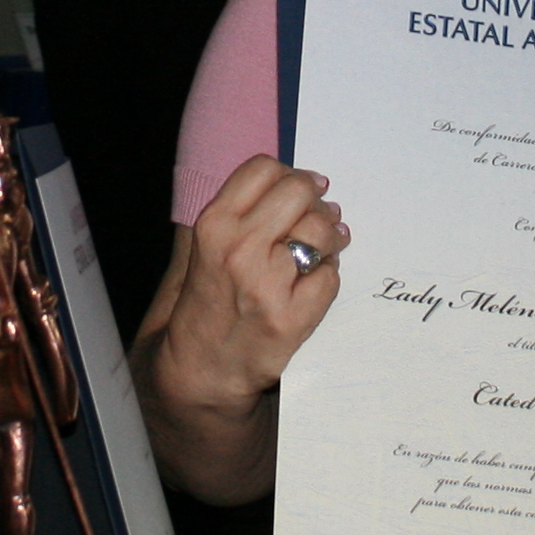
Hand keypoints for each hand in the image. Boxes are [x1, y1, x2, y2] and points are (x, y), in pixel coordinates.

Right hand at [149, 155, 346, 414]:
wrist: (203, 367)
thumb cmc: (207, 302)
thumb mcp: (204, 245)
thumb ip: (242, 210)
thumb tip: (302, 181)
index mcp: (214, 225)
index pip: (265, 168)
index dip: (290, 175)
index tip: (300, 188)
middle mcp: (239, 249)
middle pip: (300, 192)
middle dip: (314, 202)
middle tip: (316, 216)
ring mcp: (267, 285)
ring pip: (322, 231)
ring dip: (330, 237)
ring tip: (322, 248)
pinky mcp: (292, 318)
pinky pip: (331, 275)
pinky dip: (328, 275)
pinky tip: (313, 282)